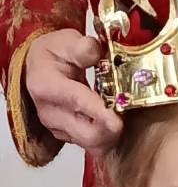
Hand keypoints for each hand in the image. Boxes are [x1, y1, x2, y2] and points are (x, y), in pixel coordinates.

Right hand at [25, 29, 122, 154]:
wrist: (37, 68)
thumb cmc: (53, 55)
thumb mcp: (65, 41)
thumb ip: (82, 47)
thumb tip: (96, 52)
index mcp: (46, 86)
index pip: (77, 102)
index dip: (100, 113)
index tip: (118, 120)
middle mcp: (51, 113)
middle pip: (88, 134)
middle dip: (113, 130)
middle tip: (131, 114)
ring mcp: (59, 128)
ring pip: (93, 145)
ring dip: (113, 135)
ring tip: (124, 116)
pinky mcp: (69, 137)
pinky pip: (94, 145)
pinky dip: (109, 138)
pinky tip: (115, 121)